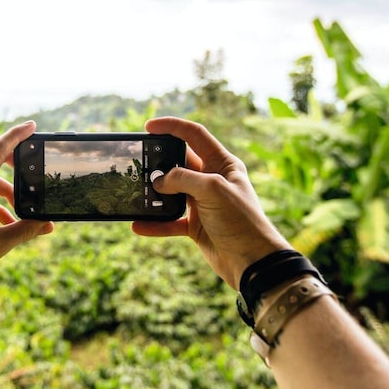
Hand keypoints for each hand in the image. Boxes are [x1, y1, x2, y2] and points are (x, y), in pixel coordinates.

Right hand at [132, 117, 289, 288]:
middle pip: (179, 163)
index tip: (148, 126)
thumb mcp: (213, 190)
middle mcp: (212, 180)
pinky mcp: (196, 226)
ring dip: (154, 194)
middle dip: (158, 163)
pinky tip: (139, 225)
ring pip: (171, 192)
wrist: (253, 262)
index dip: (172, 127)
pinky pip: (170, 221)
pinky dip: (155, 223)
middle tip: (138, 163)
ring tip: (135, 193)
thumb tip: (158, 181)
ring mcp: (203, 203)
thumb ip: (183, 178)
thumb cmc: (241, 221)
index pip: (194, 135)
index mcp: (223, 164)